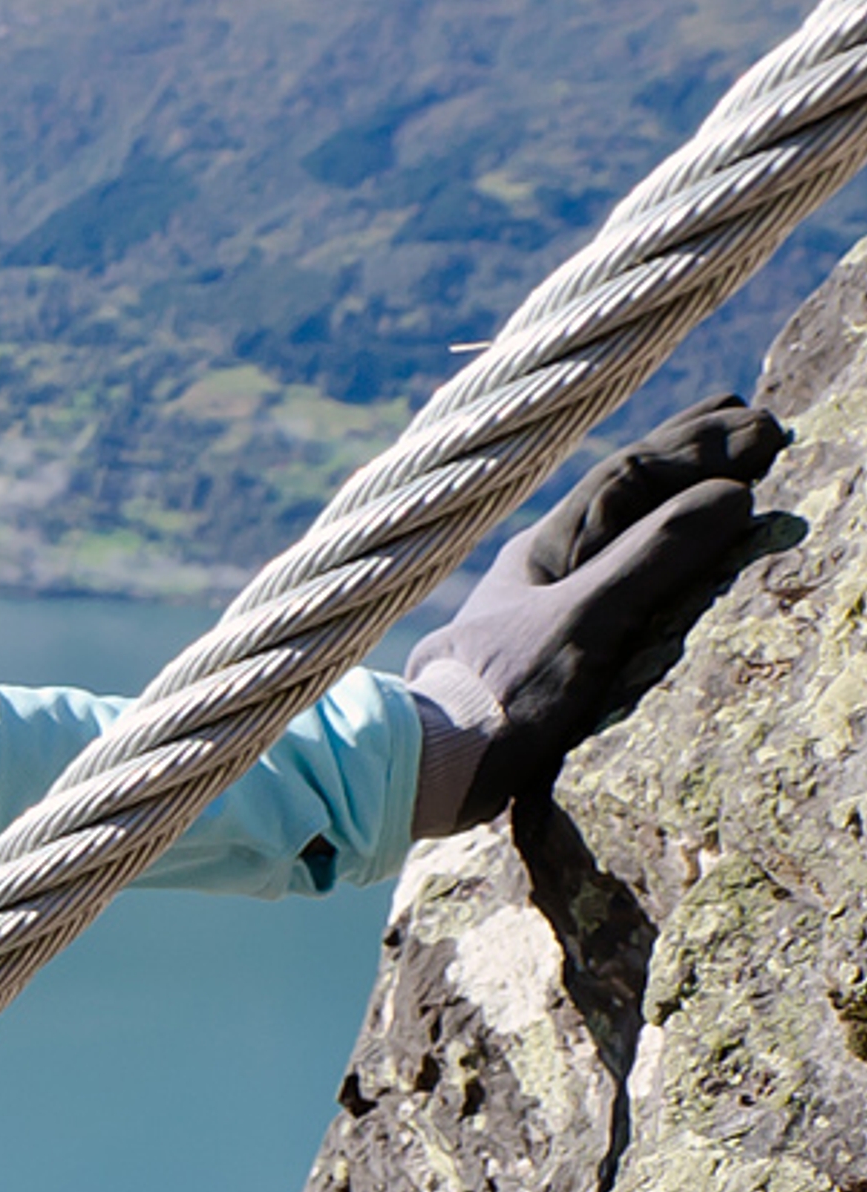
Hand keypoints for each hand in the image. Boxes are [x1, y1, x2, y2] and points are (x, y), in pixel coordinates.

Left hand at [404, 395, 784, 833]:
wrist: (435, 768)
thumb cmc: (503, 692)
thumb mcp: (586, 618)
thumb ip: (653, 558)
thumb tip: (730, 495)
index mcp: (546, 549)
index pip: (629, 478)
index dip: (694, 447)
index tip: (757, 424)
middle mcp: (546, 569)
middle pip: (628, 499)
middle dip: (690, 461)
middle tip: (751, 423)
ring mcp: (550, 610)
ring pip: (626, 538)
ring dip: (680, 507)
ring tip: (727, 482)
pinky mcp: (557, 656)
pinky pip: (623, 588)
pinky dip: (662, 563)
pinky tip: (676, 566)